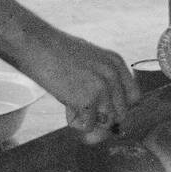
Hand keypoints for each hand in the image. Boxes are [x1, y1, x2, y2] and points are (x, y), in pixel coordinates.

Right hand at [15, 22, 140, 143]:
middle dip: (103, 117)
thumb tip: (104, 122)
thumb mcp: (87, 62)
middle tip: (81, 108)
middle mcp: (114, 75)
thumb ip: (100, 85)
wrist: (36, 45)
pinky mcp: (89, 99)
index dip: (118, 106)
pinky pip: (87, 126)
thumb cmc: (55, 54)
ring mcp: (103, 87)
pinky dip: (75, 122)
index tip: (102, 108)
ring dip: (88, 120)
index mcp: (116, 63)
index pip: (134, 97)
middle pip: (121, 113)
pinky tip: (65, 106)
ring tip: (71, 104)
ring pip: (106, 122)